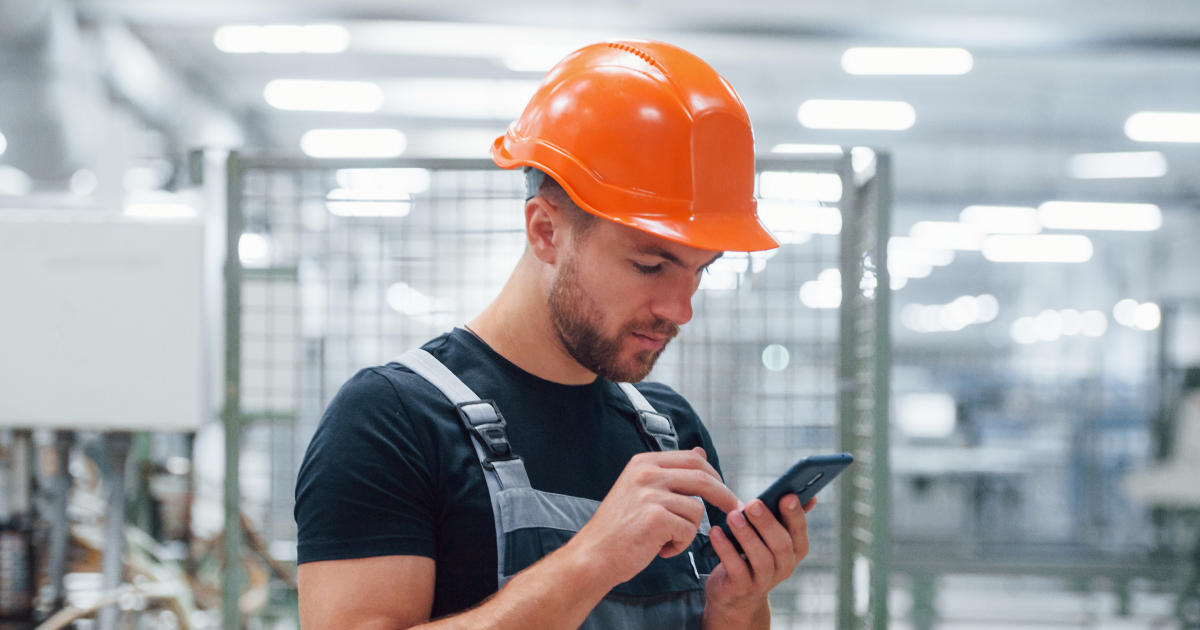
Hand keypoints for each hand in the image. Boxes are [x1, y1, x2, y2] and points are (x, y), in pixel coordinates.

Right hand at [569, 447, 738, 587]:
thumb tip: (702, 453)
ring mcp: (650, 494)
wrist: (594, 556)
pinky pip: (688, 530)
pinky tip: (660, 549)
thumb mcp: (641, 490)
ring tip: (665, 540)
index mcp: (643, 462)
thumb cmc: (619, 529)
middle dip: (723, 494)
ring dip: (688, 531)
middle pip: (702, 477)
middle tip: (733, 508)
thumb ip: (671, 472)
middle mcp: (646, 473)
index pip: (691, 459)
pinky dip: (680, 545)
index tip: (723, 489)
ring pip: (696, 510)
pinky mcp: (656, 517)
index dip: (714, 474)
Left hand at [703, 494, 815, 623]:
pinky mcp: (742, 588)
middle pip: (781, 544)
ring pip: (760, 558)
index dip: (795, 514)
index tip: (786, 495)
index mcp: (795, 549)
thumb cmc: (753, 555)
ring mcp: (764, 580)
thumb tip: (809, 495)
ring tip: (732, 516)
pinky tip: (715, 532)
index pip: (800, 530)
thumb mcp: (770, 537)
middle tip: (753, 504)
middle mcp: (785, 566)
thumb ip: (785, 516)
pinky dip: (725, 549)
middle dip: (767, 522)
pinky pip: (736, 568)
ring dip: (746, 535)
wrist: (735, 594)